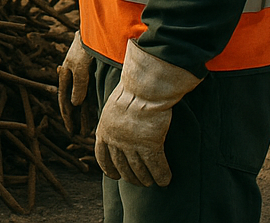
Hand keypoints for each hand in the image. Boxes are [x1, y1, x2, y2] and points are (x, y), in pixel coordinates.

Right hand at [57, 30, 92, 132]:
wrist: (98, 32)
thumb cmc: (86, 48)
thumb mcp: (81, 67)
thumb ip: (79, 85)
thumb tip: (75, 104)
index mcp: (66, 74)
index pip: (64, 99)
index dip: (66, 114)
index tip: (70, 129)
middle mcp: (74, 76)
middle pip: (72, 101)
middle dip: (75, 117)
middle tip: (78, 134)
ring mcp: (84, 76)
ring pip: (82, 99)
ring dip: (84, 114)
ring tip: (87, 130)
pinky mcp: (94, 75)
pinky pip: (91, 93)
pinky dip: (92, 104)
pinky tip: (96, 114)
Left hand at [95, 40, 200, 186]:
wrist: (142, 87)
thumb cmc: (131, 92)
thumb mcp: (112, 108)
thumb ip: (112, 124)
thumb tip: (115, 132)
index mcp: (103, 131)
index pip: (103, 158)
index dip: (110, 170)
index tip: (116, 176)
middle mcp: (115, 141)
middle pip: (122, 169)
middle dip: (132, 178)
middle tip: (140, 181)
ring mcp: (131, 145)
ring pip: (139, 172)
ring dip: (147, 179)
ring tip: (152, 181)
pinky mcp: (149, 145)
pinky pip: (157, 168)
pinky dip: (162, 176)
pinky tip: (166, 180)